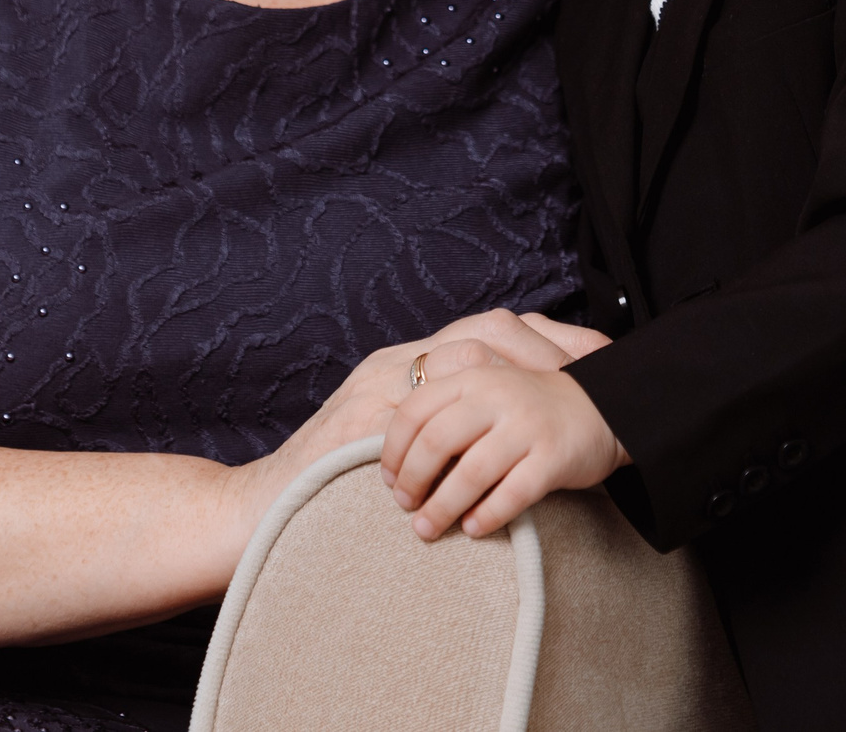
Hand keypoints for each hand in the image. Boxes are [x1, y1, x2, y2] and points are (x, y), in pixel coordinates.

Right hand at [221, 311, 615, 548]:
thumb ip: (432, 426)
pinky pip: (431, 413)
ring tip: (564, 395)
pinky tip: (514, 428)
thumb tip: (499, 432)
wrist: (254, 514)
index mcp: (400, 367)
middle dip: (542, 346)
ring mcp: (375, 393)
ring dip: (519, 375)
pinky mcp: (363, 426)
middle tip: (591, 369)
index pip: (481, 331)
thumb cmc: (323, 487)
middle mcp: (390, 369)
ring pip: (461, 359)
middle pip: (480, 332)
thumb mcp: (384, 440)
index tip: (589, 353)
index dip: (539, 337)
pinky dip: (476, 420)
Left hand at [379, 363, 628, 540]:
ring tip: (427, 529)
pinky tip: (473, 530)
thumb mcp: (487, 393)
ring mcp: (527, 426)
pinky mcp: (553, 457)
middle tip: (405, 507)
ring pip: (470, 473)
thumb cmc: (529, 409)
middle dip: (412, 481)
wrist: (603, 407)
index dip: (394, 450)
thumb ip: (447, 412)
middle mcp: (498, 396)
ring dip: (441, 508)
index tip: (388, 479)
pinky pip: (512, 494)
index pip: (415, 410)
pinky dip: (487, 517)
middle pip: (435, 442)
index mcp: (473, 377)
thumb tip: (396, 461)